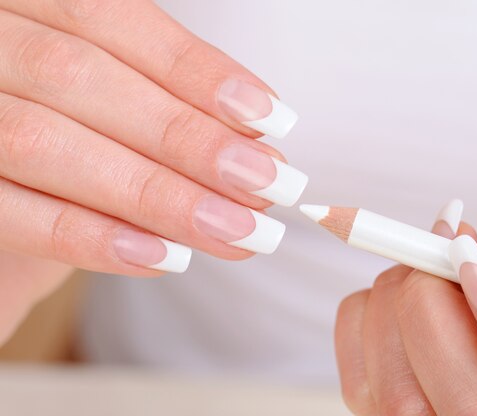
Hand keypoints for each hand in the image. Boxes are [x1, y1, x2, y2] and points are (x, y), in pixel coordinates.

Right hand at [0, 1, 305, 342]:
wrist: (3, 190)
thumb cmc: (65, 133)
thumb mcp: (109, 103)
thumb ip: (164, 109)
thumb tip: (257, 146)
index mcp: (21, 4)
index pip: (109, 18)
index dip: (194, 69)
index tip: (272, 119)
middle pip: (81, 78)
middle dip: (188, 139)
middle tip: (270, 187)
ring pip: (44, 142)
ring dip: (157, 195)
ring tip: (238, 231)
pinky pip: (6, 211)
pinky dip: (90, 236)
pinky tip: (165, 258)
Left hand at [335, 112, 476, 413]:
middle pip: (473, 410)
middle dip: (435, 310)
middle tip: (450, 245)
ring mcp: (472, 409)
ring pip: (404, 404)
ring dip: (396, 311)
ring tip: (428, 258)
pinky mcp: (423, 393)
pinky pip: (366, 384)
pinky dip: (366, 321)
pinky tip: (401, 285)